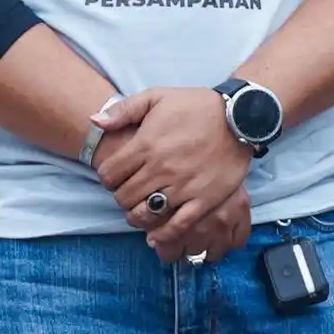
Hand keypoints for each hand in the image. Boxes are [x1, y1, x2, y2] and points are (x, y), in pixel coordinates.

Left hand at [91, 89, 255, 264]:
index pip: (109, 175)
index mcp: (146, 145)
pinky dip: (163, 234)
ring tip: (141, 211)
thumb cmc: (196, 106)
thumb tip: (94, 122)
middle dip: (121, 197)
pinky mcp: (204, 200)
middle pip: (124, 197)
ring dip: (137, 217)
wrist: (239, 116)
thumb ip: (122, 110)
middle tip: (129, 194)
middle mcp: (161, 168)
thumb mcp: (156, 97)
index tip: (116, 177)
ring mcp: (183, 186)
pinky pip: (177, 225)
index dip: (107, 178)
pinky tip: (156, 235)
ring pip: (146, 214)